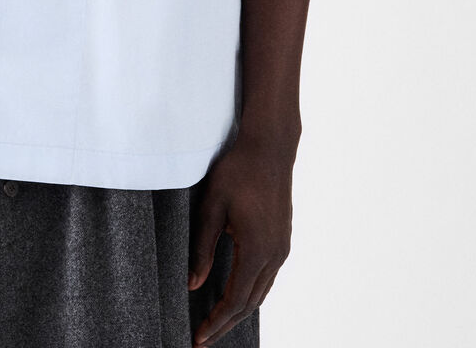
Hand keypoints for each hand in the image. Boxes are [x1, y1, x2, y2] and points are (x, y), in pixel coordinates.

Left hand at [187, 133, 293, 344]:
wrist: (269, 148)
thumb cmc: (237, 171)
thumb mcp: (211, 207)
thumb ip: (202, 248)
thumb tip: (193, 283)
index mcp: (256, 250)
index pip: (234, 300)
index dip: (216, 322)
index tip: (198, 338)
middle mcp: (274, 255)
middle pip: (250, 304)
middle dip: (226, 324)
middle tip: (203, 339)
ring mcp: (282, 248)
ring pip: (261, 293)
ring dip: (239, 311)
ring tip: (216, 323)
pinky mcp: (282, 239)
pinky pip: (267, 277)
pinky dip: (250, 293)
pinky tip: (236, 295)